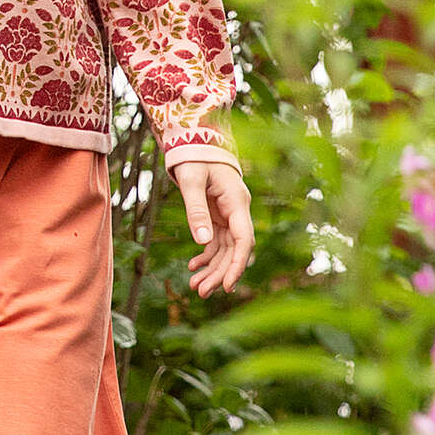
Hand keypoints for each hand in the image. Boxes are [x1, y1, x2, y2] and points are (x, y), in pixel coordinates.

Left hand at [171, 162, 254, 297]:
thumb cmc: (194, 157)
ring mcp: (229, 214)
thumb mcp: (191, 181)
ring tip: (195, 287)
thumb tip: (202, 242)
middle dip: (220, 273)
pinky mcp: (219, 215)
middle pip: (235, 249)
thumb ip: (195, 209)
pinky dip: (206, 256)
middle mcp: (237, 211)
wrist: (196, 141)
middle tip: (201, 293)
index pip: (244, 240)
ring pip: (226, 249)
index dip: (238, 264)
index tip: (227, 286)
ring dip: (212, 268)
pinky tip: (194, 267)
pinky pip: (216, 241)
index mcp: (237, 202)